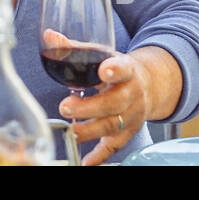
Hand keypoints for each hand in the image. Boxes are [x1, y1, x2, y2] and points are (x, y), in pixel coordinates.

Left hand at [56, 49, 150, 166]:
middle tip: (66, 106)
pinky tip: (86, 162)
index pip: (123, 68)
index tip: (104, 69)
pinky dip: (100, 156)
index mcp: (127, 70)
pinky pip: (114, 146)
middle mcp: (132, 94)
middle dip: (90, 107)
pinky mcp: (127, 132)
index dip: (115, 69)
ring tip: (71, 130)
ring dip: (90, 129)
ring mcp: (131, 115)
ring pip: (113, 125)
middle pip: (114, 102)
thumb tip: (50, 37)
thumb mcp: (103, 54)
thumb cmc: (118, 68)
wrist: (148, 85)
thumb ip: (75, 48)